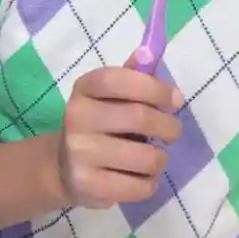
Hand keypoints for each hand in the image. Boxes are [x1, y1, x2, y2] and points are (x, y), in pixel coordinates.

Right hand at [55, 66, 183, 208]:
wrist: (64, 167)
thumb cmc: (99, 124)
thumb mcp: (110, 96)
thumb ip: (133, 76)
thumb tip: (149, 51)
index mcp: (84, 89)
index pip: (118, 80)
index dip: (153, 87)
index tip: (174, 100)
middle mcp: (76, 117)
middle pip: (139, 118)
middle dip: (168, 127)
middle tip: (171, 133)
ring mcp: (80, 153)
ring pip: (147, 157)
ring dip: (160, 159)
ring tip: (151, 158)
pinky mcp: (89, 185)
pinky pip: (141, 187)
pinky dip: (149, 183)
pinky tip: (138, 177)